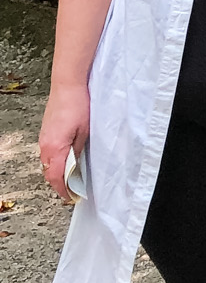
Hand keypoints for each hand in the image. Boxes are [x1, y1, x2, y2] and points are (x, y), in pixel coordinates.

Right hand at [39, 82, 89, 202]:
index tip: (70, 197)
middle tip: (72, 191)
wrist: (68, 85)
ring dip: (57, 172)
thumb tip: (76, 166)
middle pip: (50, 172)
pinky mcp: (45, 132)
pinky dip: (55, 161)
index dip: (63, 190)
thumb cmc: (78, 105)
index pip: (57, 177)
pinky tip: (66, 159)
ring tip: (71, 177)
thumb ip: (78, 151)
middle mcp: (45, 146)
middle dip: (59, 184)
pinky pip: (48, 153)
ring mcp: (44, 138)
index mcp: (55, 148)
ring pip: (48, 163)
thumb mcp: (85, 131)